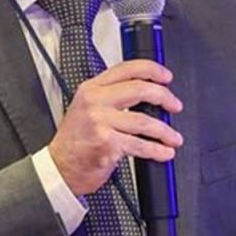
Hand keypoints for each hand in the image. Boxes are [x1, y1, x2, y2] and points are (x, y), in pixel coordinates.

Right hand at [48, 60, 183, 194]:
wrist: (60, 167)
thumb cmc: (75, 140)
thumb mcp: (86, 107)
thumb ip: (111, 96)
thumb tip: (147, 93)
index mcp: (92, 88)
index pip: (127, 69)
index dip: (152, 70)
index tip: (166, 77)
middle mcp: (95, 102)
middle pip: (140, 90)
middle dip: (164, 97)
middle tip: (175, 106)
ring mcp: (100, 123)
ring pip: (144, 121)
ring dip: (164, 131)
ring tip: (173, 137)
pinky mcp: (107, 144)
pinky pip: (140, 145)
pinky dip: (156, 150)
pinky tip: (164, 152)